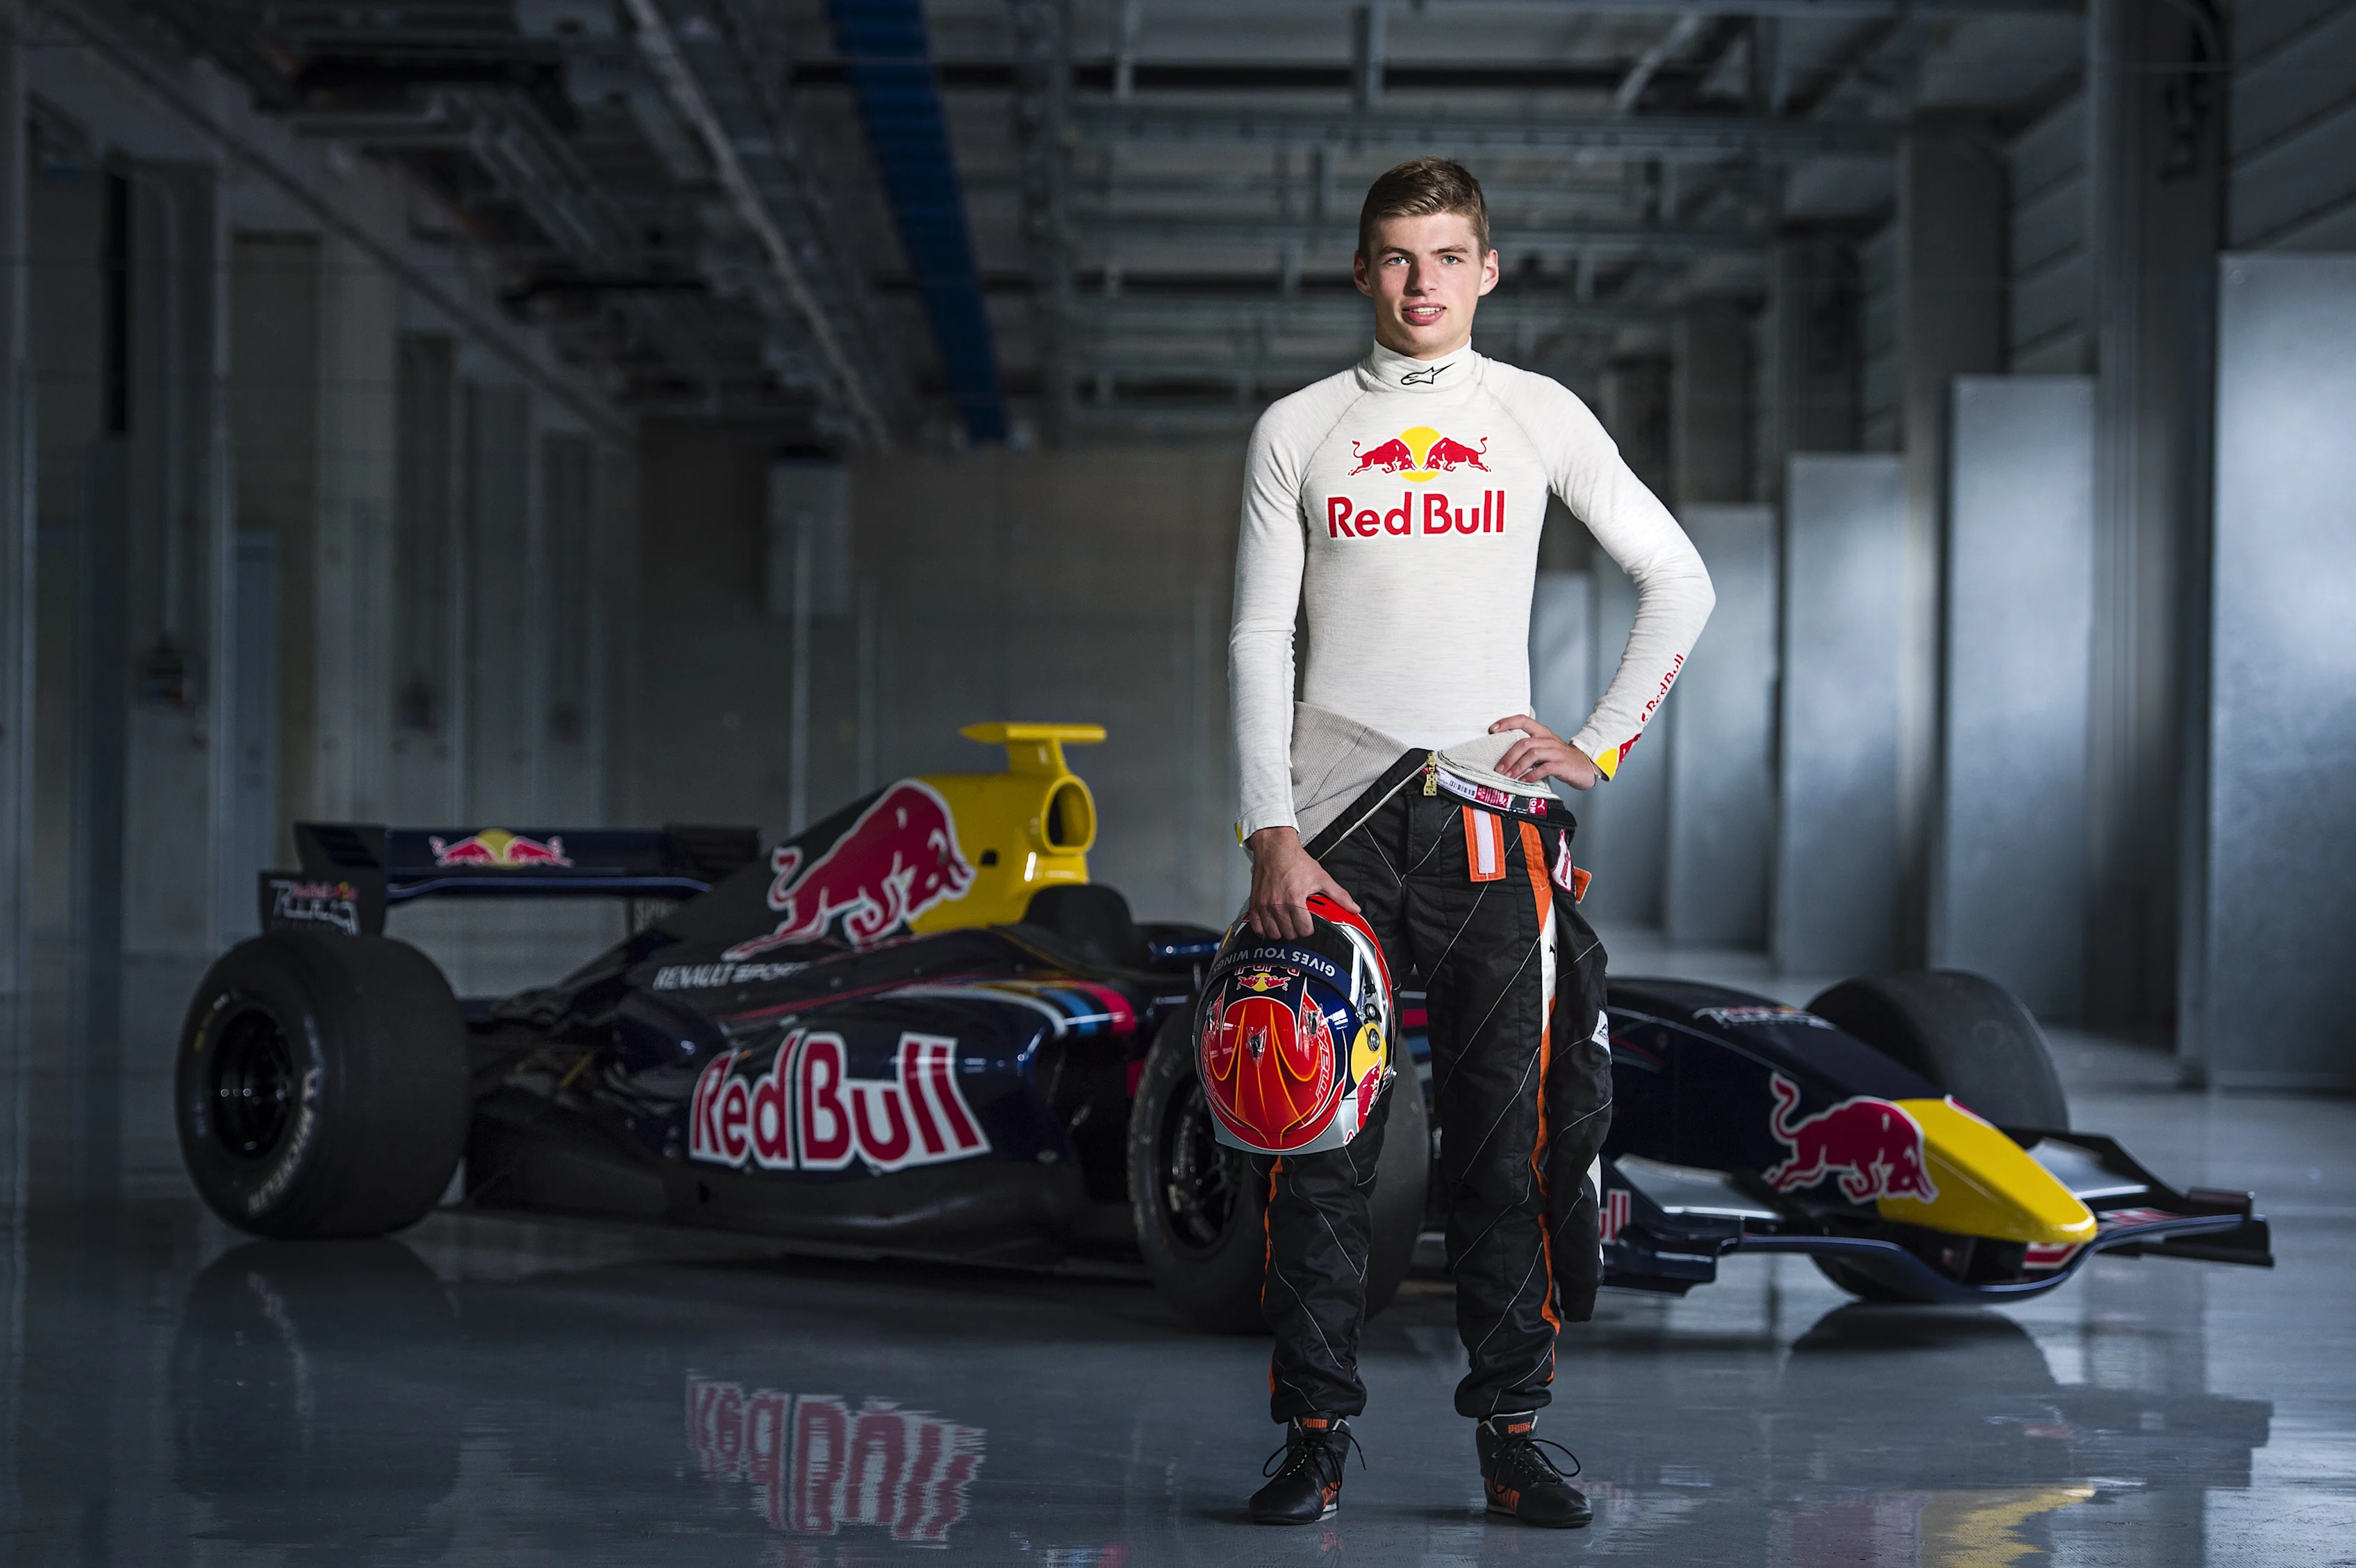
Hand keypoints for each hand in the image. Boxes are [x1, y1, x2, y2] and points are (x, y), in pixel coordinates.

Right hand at [1244, 827, 1361, 938]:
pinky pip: (1257, 927)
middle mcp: (1278, 904)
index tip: (1309, 924)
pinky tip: (1271, 924)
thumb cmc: (1294, 860)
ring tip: (1286, 923)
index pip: (1304, 930)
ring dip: (1281, 931)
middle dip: (1296, 930)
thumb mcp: (1321, 877)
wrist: (1274, 847)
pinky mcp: (1255, 903)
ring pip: (1273, 934)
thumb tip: (1353, 907)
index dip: (1309, 928)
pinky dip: (1264, 929)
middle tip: (1298, 922)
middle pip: (1289, 934)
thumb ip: (1339, 895)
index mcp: (1295, 900)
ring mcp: (1264, 905)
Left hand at [1489, 715, 1600, 790]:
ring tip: (1508, 776)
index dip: (1507, 722)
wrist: (1586, 766)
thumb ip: (1528, 749)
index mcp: (1542, 732)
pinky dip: (1531, 775)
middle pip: (1524, 743)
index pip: (1523, 720)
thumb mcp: (1545, 749)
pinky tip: (1523, 781)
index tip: (1492, 729)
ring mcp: (1556, 752)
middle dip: (1509, 756)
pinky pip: (1544, 768)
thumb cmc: (1561, 758)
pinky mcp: (1562, 765)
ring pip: (1533, 754)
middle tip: (1498, 768)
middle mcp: (1548, 739)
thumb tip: (1503, 757)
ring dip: (1517, 766)